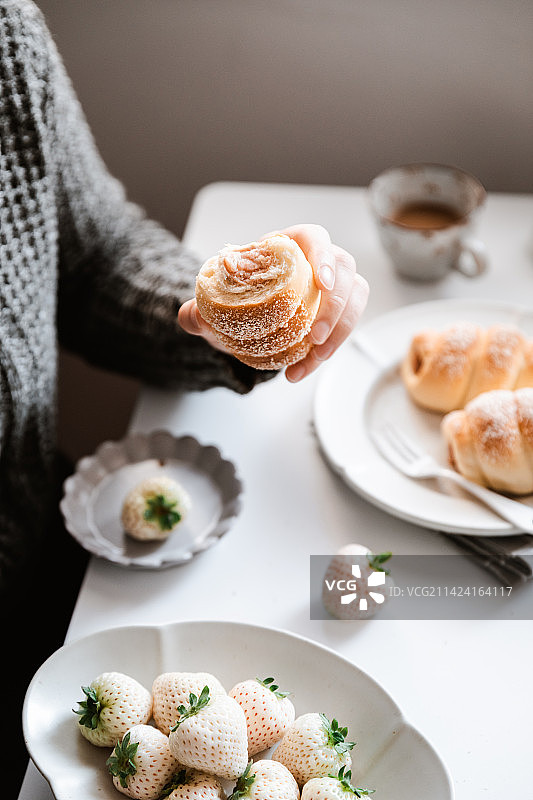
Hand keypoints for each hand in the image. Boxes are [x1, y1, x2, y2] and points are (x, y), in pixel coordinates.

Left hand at [178, 224, 368, 380]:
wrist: (243, 317)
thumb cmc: (238, 297)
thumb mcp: (216, 302)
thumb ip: (199, 309)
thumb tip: (190, 317)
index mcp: (288, 246)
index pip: (315, 238)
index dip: (324, 257)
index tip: (321, 283)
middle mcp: (317, 261)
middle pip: (345, 270)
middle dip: (336, 305)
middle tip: (315, 336)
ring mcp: (333, 286)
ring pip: (355, 298)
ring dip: (341, 330)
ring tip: (316, 356)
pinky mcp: (336, 312)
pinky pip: (344, 328)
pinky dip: (327, 352)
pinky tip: (302, 370)